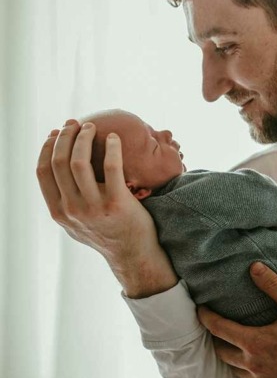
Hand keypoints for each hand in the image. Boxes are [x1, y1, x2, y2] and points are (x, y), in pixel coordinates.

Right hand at [36, 120, 177, 297]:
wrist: (132, 253)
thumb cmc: (105, 233)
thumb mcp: (74, 222)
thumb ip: (62, 200)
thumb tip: (54, 166)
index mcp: (58, 211)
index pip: (42, 171)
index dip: (47, 147)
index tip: (56, 132)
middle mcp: (72, 209)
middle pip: (59, 162)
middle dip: (66, 136)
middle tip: (76, 124)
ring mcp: (94, 207)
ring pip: (79, 161)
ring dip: (84, 137)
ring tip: (92, 127)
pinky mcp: (117, 203)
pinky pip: (111, 167)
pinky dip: (112, 147)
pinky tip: (114, 138)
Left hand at [197, 262, 276, 377]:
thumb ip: (273, 285)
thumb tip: (253, 267)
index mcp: (255, 343)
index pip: (218, 329)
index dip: (205, 317)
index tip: (200, 308)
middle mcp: (253, 364)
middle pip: (220, 351)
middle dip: (214, 338)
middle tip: (213, 325)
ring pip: (232, 368)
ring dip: (228, 355)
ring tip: (229, 341)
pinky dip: (243, 368)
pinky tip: (252, 359)